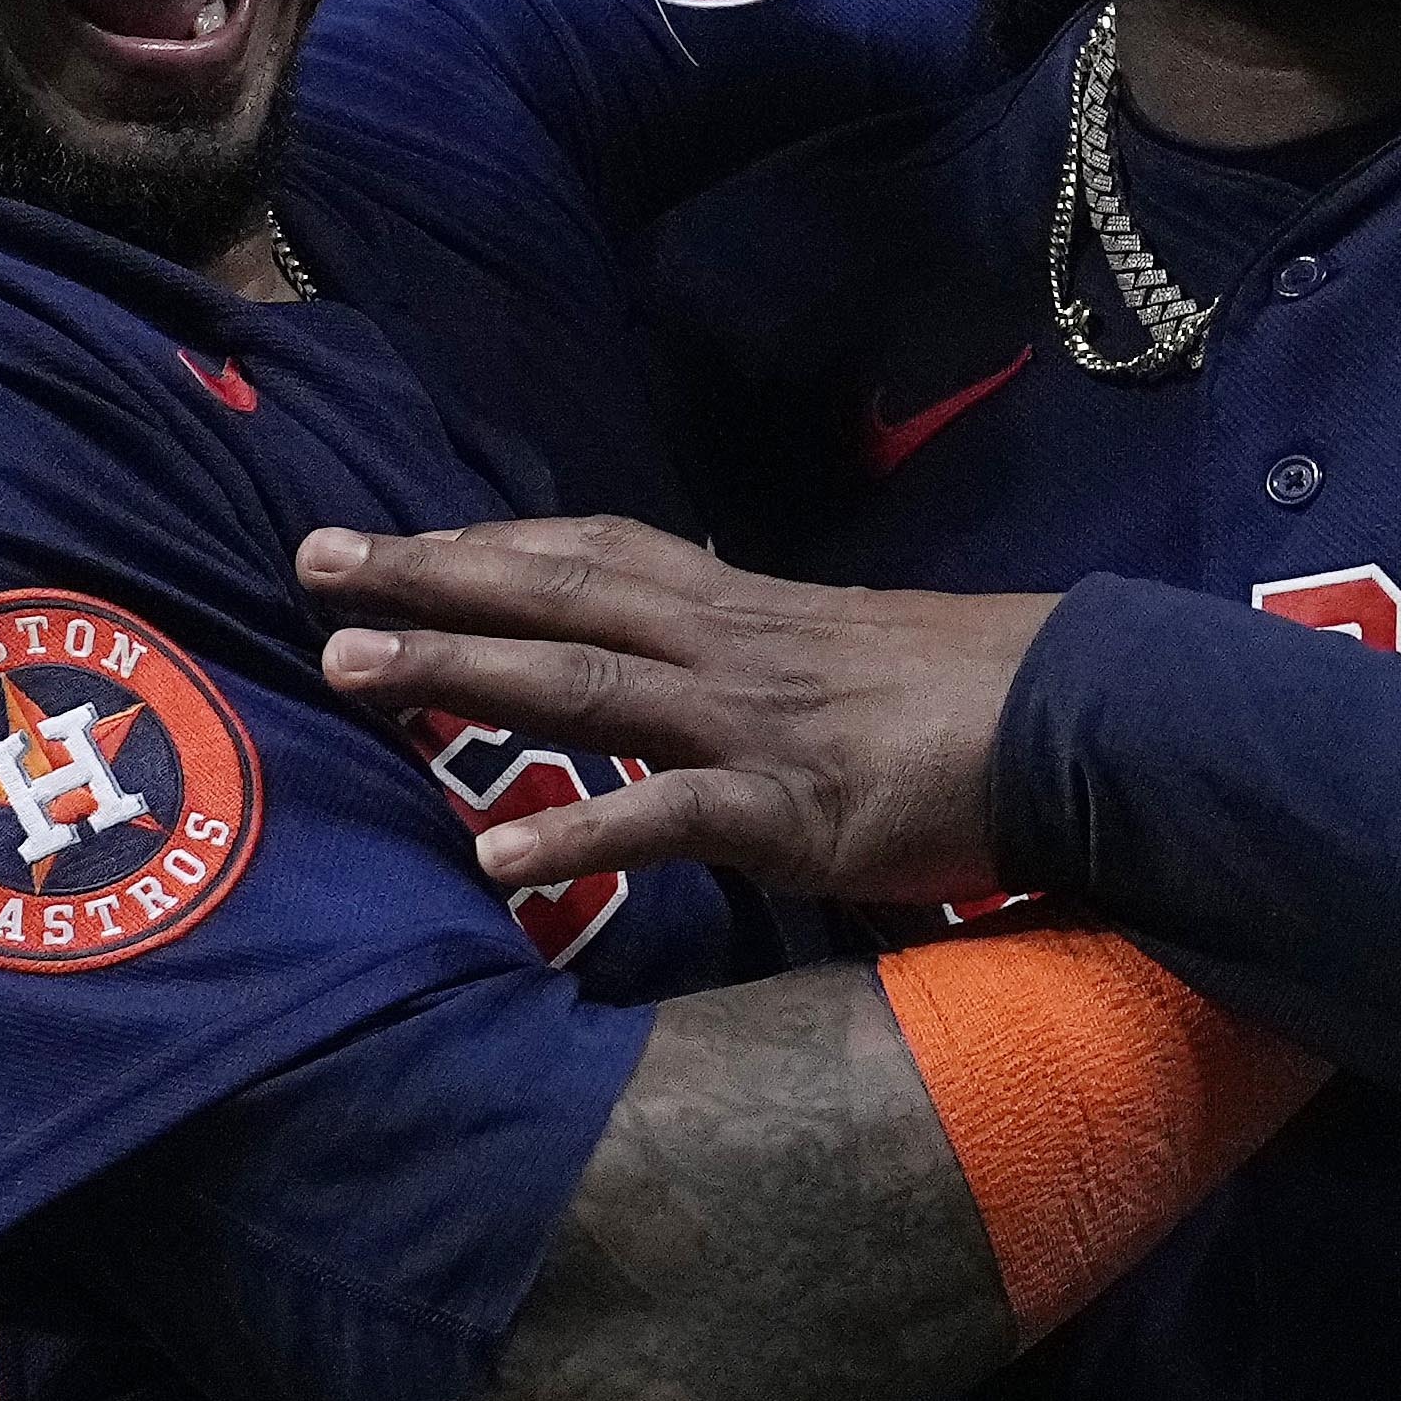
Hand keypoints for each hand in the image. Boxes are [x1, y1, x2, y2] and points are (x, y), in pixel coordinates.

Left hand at [302, 515, 1051, 901]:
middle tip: (312, 562)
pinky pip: (664, 818)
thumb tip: (708, 684)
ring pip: (580, 679)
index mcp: (745, 608)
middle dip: (429, 576)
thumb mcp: (848, 656)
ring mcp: (752, 723)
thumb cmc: (977, 697)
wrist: (1088, 724)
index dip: (486, 543)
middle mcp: (729, 645)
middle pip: (555, 592)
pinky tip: (492, 862)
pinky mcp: (789, 810)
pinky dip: (575, 832)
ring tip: (347, 672)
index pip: (593, 554)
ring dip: (456, 671)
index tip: (392, 537)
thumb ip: (763, 666)